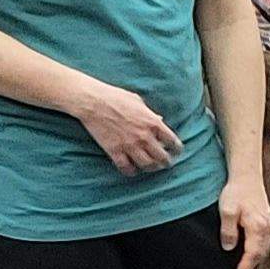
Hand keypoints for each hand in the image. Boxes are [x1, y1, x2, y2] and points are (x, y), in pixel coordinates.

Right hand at [66, 78, 182, 175]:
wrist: (93, 101)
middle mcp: (144, 137)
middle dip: (166, 162)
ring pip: (147, 165)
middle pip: (162, 158)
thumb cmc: (116, 97)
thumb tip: (160, 119)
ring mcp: (129, 145)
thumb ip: (151, 114)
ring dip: (151, 168)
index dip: (176, 149)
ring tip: (151, 167)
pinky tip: (132, 170)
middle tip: (165, 163)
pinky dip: (131, 171)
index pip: (173, 142)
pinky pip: (126, 168)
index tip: (175, 151)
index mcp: (153, 123)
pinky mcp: (115, 151)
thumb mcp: (139, 102)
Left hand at [216, 175, 269, 268]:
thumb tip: (229, 247)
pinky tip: (258, 250)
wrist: (247, 176)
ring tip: (248, 267)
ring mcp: (269, 224)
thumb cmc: (237, 191)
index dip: (245, 266)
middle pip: (262, 253)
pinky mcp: (268, 220)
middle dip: (252, 266)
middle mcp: (267, 228)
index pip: (253, 253)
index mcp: (258, 227)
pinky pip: (268, 240)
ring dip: (258, 258)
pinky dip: (263, 249)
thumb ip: (228, 231)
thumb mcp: (227, 211)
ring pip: (267, 247)